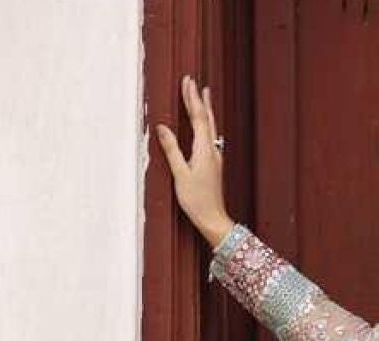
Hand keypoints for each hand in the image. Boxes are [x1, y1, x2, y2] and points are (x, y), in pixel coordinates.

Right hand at [155, 74, 233, 247]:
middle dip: (199, 99)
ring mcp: (215, 158)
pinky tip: (205, 126)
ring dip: (206, 110)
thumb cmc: (198, 202)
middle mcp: (212, 151)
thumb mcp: (180, 175)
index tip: (187, 81)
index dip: (191, 98)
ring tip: (204, 96)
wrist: (214, 221)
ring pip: (211, 127)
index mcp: (204, 150)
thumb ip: (172, 150)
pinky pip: (210, 137)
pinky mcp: (214, 166)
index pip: (197, 117)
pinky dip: (206, 125)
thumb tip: (162, 128)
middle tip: (194, 82)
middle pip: (206, 119)